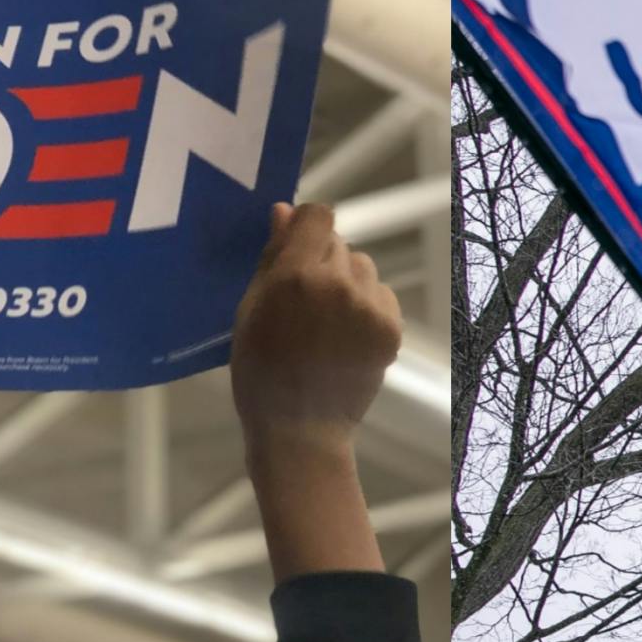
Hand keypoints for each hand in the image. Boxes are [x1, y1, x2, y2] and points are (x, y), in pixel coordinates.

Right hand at [231, 202, 401, 459]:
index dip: (307, 226)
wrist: (301, 430)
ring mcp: (369, 306)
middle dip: (321, 260)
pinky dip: (366, 307)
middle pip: (338, 242)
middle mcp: (337, 282)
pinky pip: (380, 294)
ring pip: (362, 267)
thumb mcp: (250, 311)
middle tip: (305, 301)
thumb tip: (285, 210)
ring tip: (326, 322)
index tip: (298, 245)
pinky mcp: (391, 327)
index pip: (319, 216)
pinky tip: (345, 336)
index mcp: (295, 275)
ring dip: (346, 282)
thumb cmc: (260, 372)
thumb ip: (272, 257)